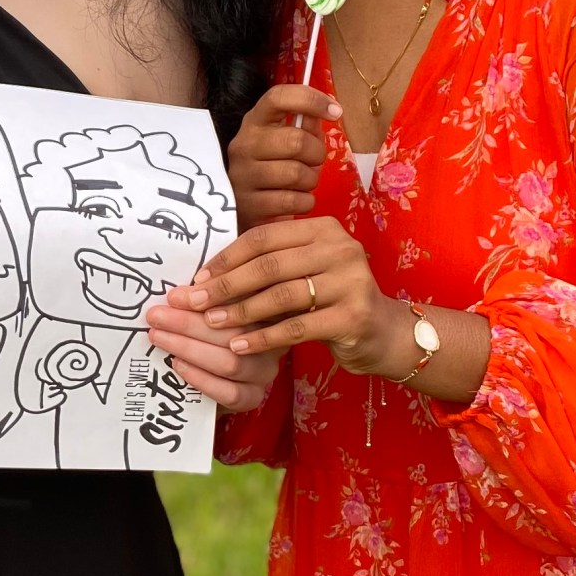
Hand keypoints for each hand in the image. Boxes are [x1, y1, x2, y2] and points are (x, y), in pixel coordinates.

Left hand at [144, 296, 285, 408]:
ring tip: (160, 339)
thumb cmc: (208, 333)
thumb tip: (177, 296)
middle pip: (233, 332)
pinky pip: (229, 392)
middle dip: (188, 323)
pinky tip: (178, 365)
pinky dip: (200, 378)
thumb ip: (200, 300)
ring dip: (189, 349)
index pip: (239, 302)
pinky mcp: (253, 397)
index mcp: (264, 311)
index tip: (174, 297)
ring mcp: (264, 371)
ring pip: (229, 362)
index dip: (205, 298)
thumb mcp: (206, 310)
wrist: (212, 385)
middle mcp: (269, 340)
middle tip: (157, 317)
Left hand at [169, 216, 412, 377]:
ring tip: (212, 323)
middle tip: (194, 302)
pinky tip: (239, 346)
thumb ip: (267, 266)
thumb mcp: (301, 272)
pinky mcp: (353, 316)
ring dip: (242, 311)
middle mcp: (340, 248)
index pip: (264, 238)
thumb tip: (205, 276)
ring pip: (282, 295)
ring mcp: (351, 281)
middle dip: (227, 285)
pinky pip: (297, 327)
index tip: (198, 279)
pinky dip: (264, 338)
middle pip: (269, 265)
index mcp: (322, 229)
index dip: (227, 258)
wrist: (381, 332)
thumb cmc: (328, 299)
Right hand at [227, 83, 341, 223]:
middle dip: (316, 154)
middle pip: (296, 141)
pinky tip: (296, 200)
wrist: (245, 208)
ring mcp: (243, 176)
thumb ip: (306, 125)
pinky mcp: (249, 205)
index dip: (310, 99)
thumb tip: (329, 110)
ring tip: (302, 183)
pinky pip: (293, 201)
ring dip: (310, 180)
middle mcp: (243, 145)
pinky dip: (304, 202)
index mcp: (254, 122)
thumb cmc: (272, 168)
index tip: (335, 111)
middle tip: (314, 162)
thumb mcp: (286, 141)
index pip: (278, 97)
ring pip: (296, 173)